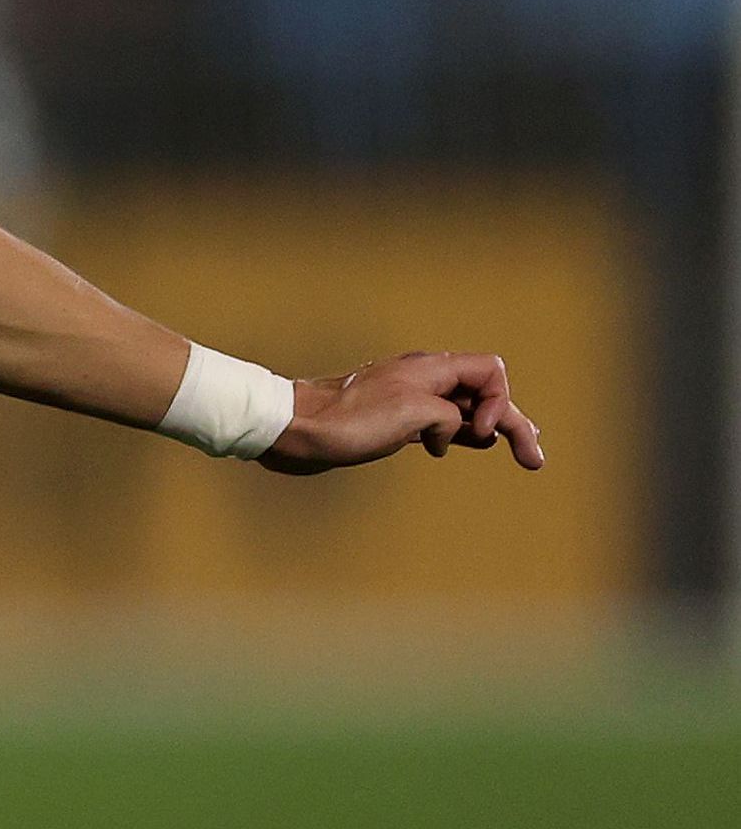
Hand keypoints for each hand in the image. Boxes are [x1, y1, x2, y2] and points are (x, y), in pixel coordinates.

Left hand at [267, 351, 544, 473]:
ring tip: (522, 451)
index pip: (490, 371)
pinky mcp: (392, 420)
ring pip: (463, 410)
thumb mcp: (414, 413)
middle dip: (513, 423)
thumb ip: (450, 415)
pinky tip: (472, 443)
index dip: (500, 401)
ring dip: (493, 429)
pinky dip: (461, 433)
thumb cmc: (348, 421)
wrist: (292, 429)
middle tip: (535, 459)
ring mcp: (408, 399)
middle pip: (484, 394)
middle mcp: (423, 379)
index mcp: (431, 369)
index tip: (480, 432)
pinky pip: (440, 422)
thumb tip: (452, 431)